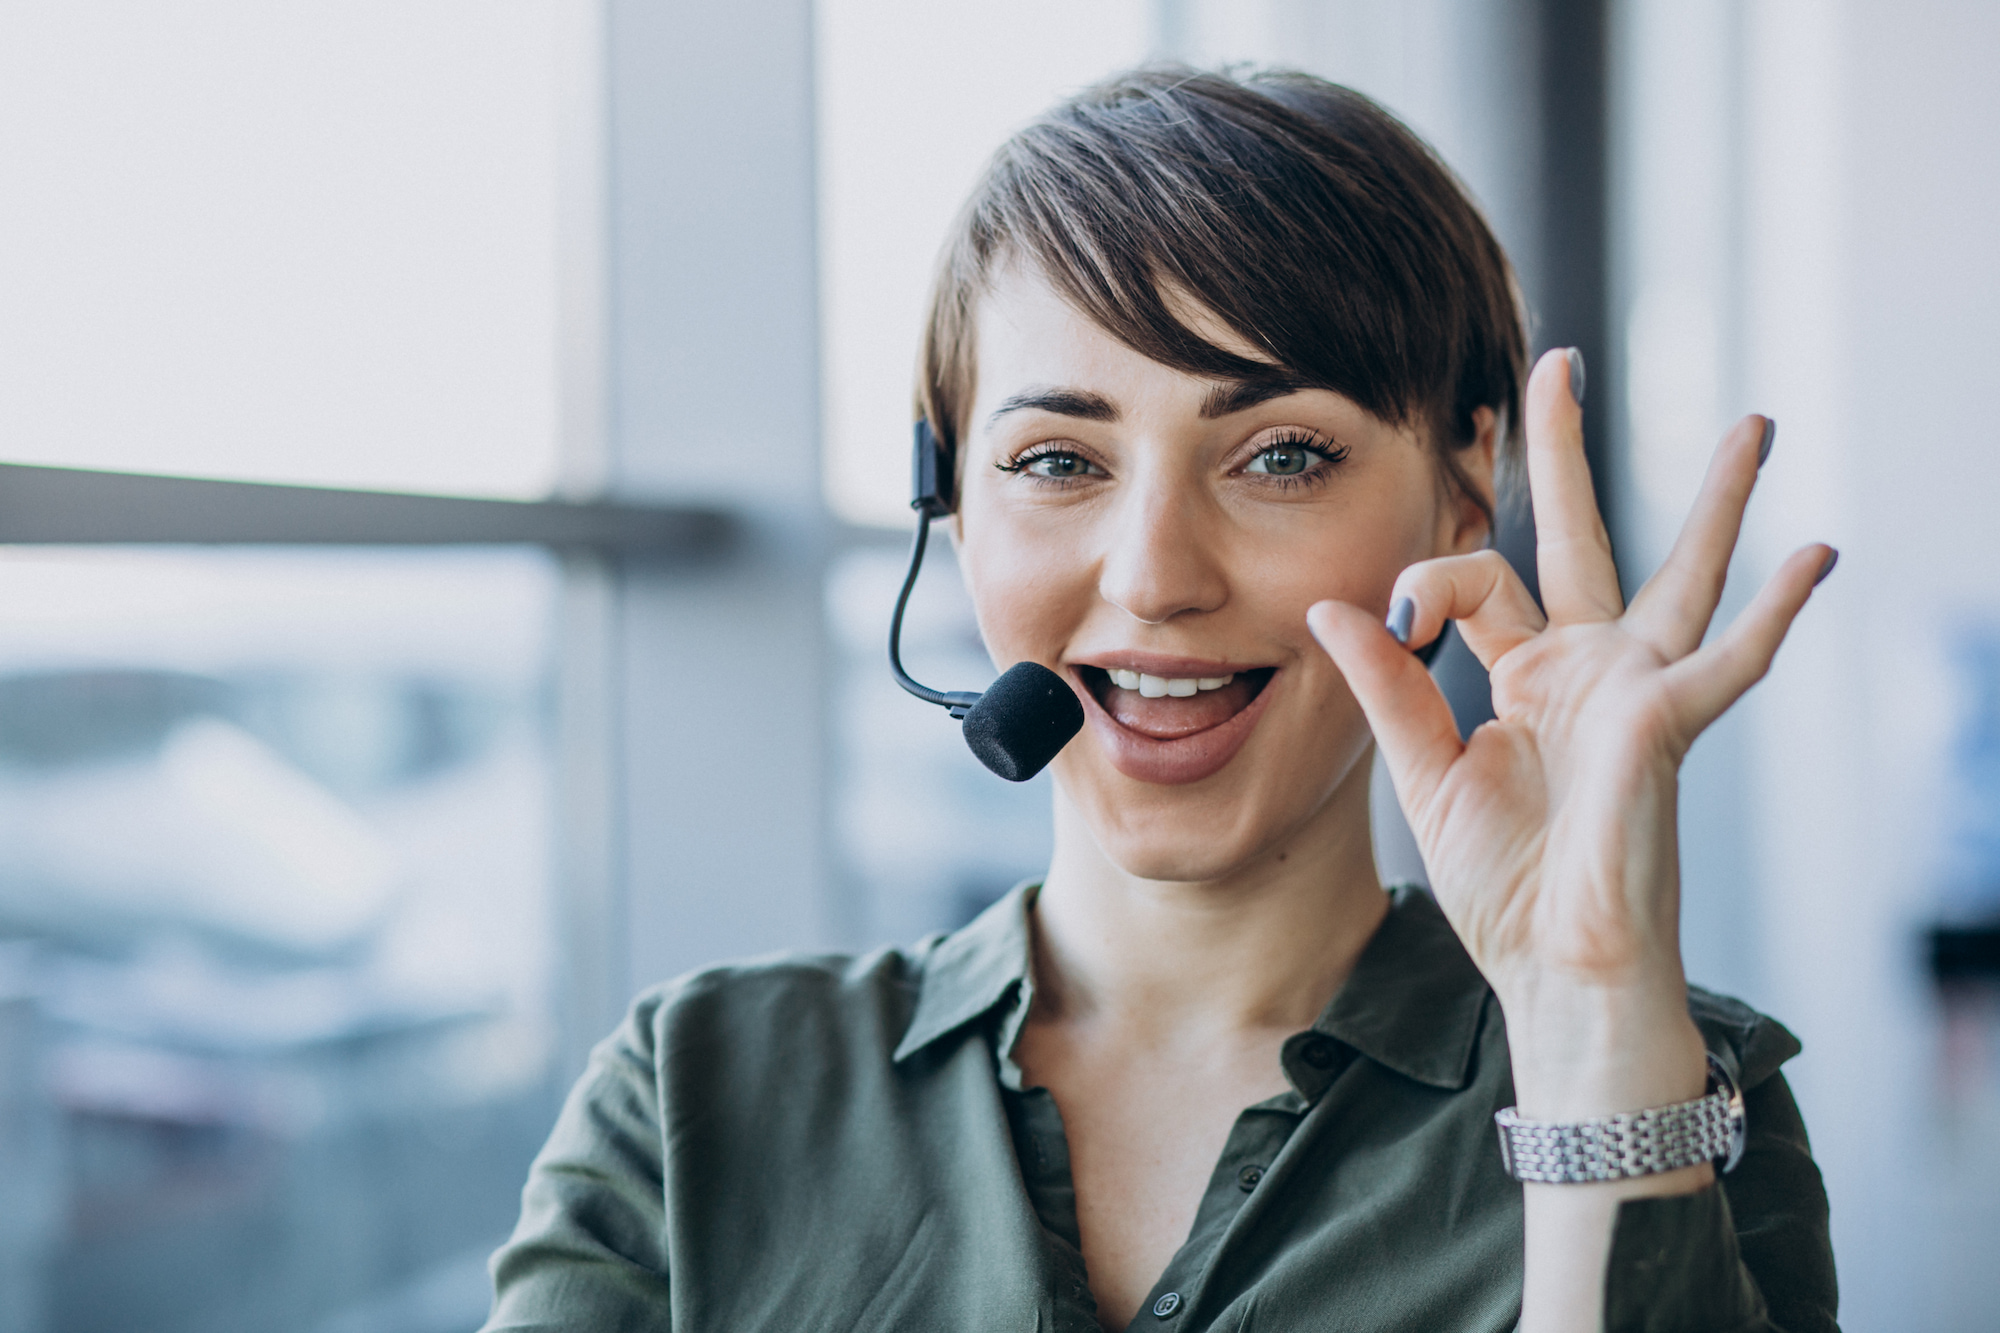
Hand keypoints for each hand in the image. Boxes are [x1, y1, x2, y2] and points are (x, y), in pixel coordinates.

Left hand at [1307, 348, 1833, 1120]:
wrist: (1553, 967)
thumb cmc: (1502, 883)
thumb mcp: (1424, 771)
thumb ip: (1387, 687)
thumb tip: (1331, 609)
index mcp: (1524, 673)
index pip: (1477, 576)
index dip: (1426, 582)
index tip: (1390, 623)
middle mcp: (1586, 666)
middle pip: (1579, 535)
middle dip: (1566, 451)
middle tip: (1555, 363)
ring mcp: (1635, 690)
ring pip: (1681, 574)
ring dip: (1717, 502)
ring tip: (1752, 425)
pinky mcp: (1668, 726)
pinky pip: (1731, 661)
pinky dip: (1774, 612)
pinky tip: (1814, 555)